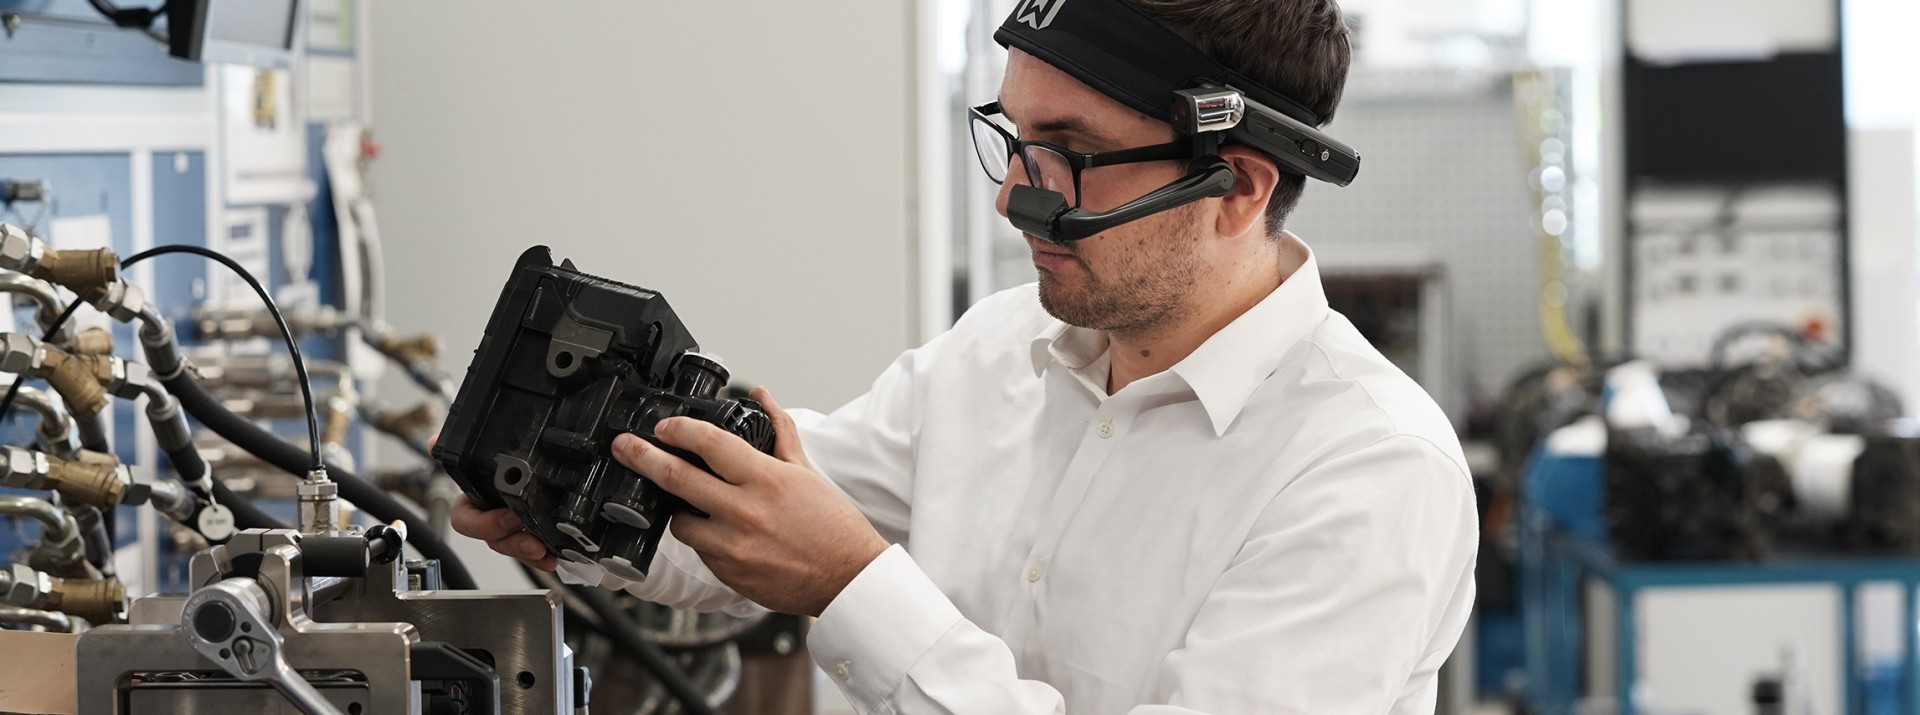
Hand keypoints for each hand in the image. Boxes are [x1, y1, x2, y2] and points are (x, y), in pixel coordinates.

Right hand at [435, 430, 558, 571]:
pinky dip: (544, 555)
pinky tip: (555, 556)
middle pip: (494, 540)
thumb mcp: (478, 448)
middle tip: (532, 539)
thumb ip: (456, 443)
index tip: (507, 516)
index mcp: (473, 499)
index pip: (465, 520)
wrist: (528, 459)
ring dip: (527, 551)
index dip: (483, 524)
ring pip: (513, 547)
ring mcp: (510, 528)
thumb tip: (433, 441)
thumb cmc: (497, 458)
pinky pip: (533, 550)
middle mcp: (490, 517)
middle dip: (512, 542)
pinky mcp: (531, 533)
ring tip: (544, 550)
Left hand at [612, 386, 888, 615]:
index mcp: (765, 479)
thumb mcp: (806, 471)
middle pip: (676, 478)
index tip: (664, 426)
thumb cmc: (833, 526)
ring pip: (680, 521)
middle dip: (642, 457)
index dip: (679, 430)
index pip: (709, 443)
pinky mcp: (728, 573)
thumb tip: (761, 397)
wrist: (847, 578)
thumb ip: (779, 430)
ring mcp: (732, 546)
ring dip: (676, 508)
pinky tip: (717, 532)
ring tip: (685, 502)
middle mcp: (745, 511)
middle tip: (623, 447)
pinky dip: (702, 537)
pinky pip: (699, 549)